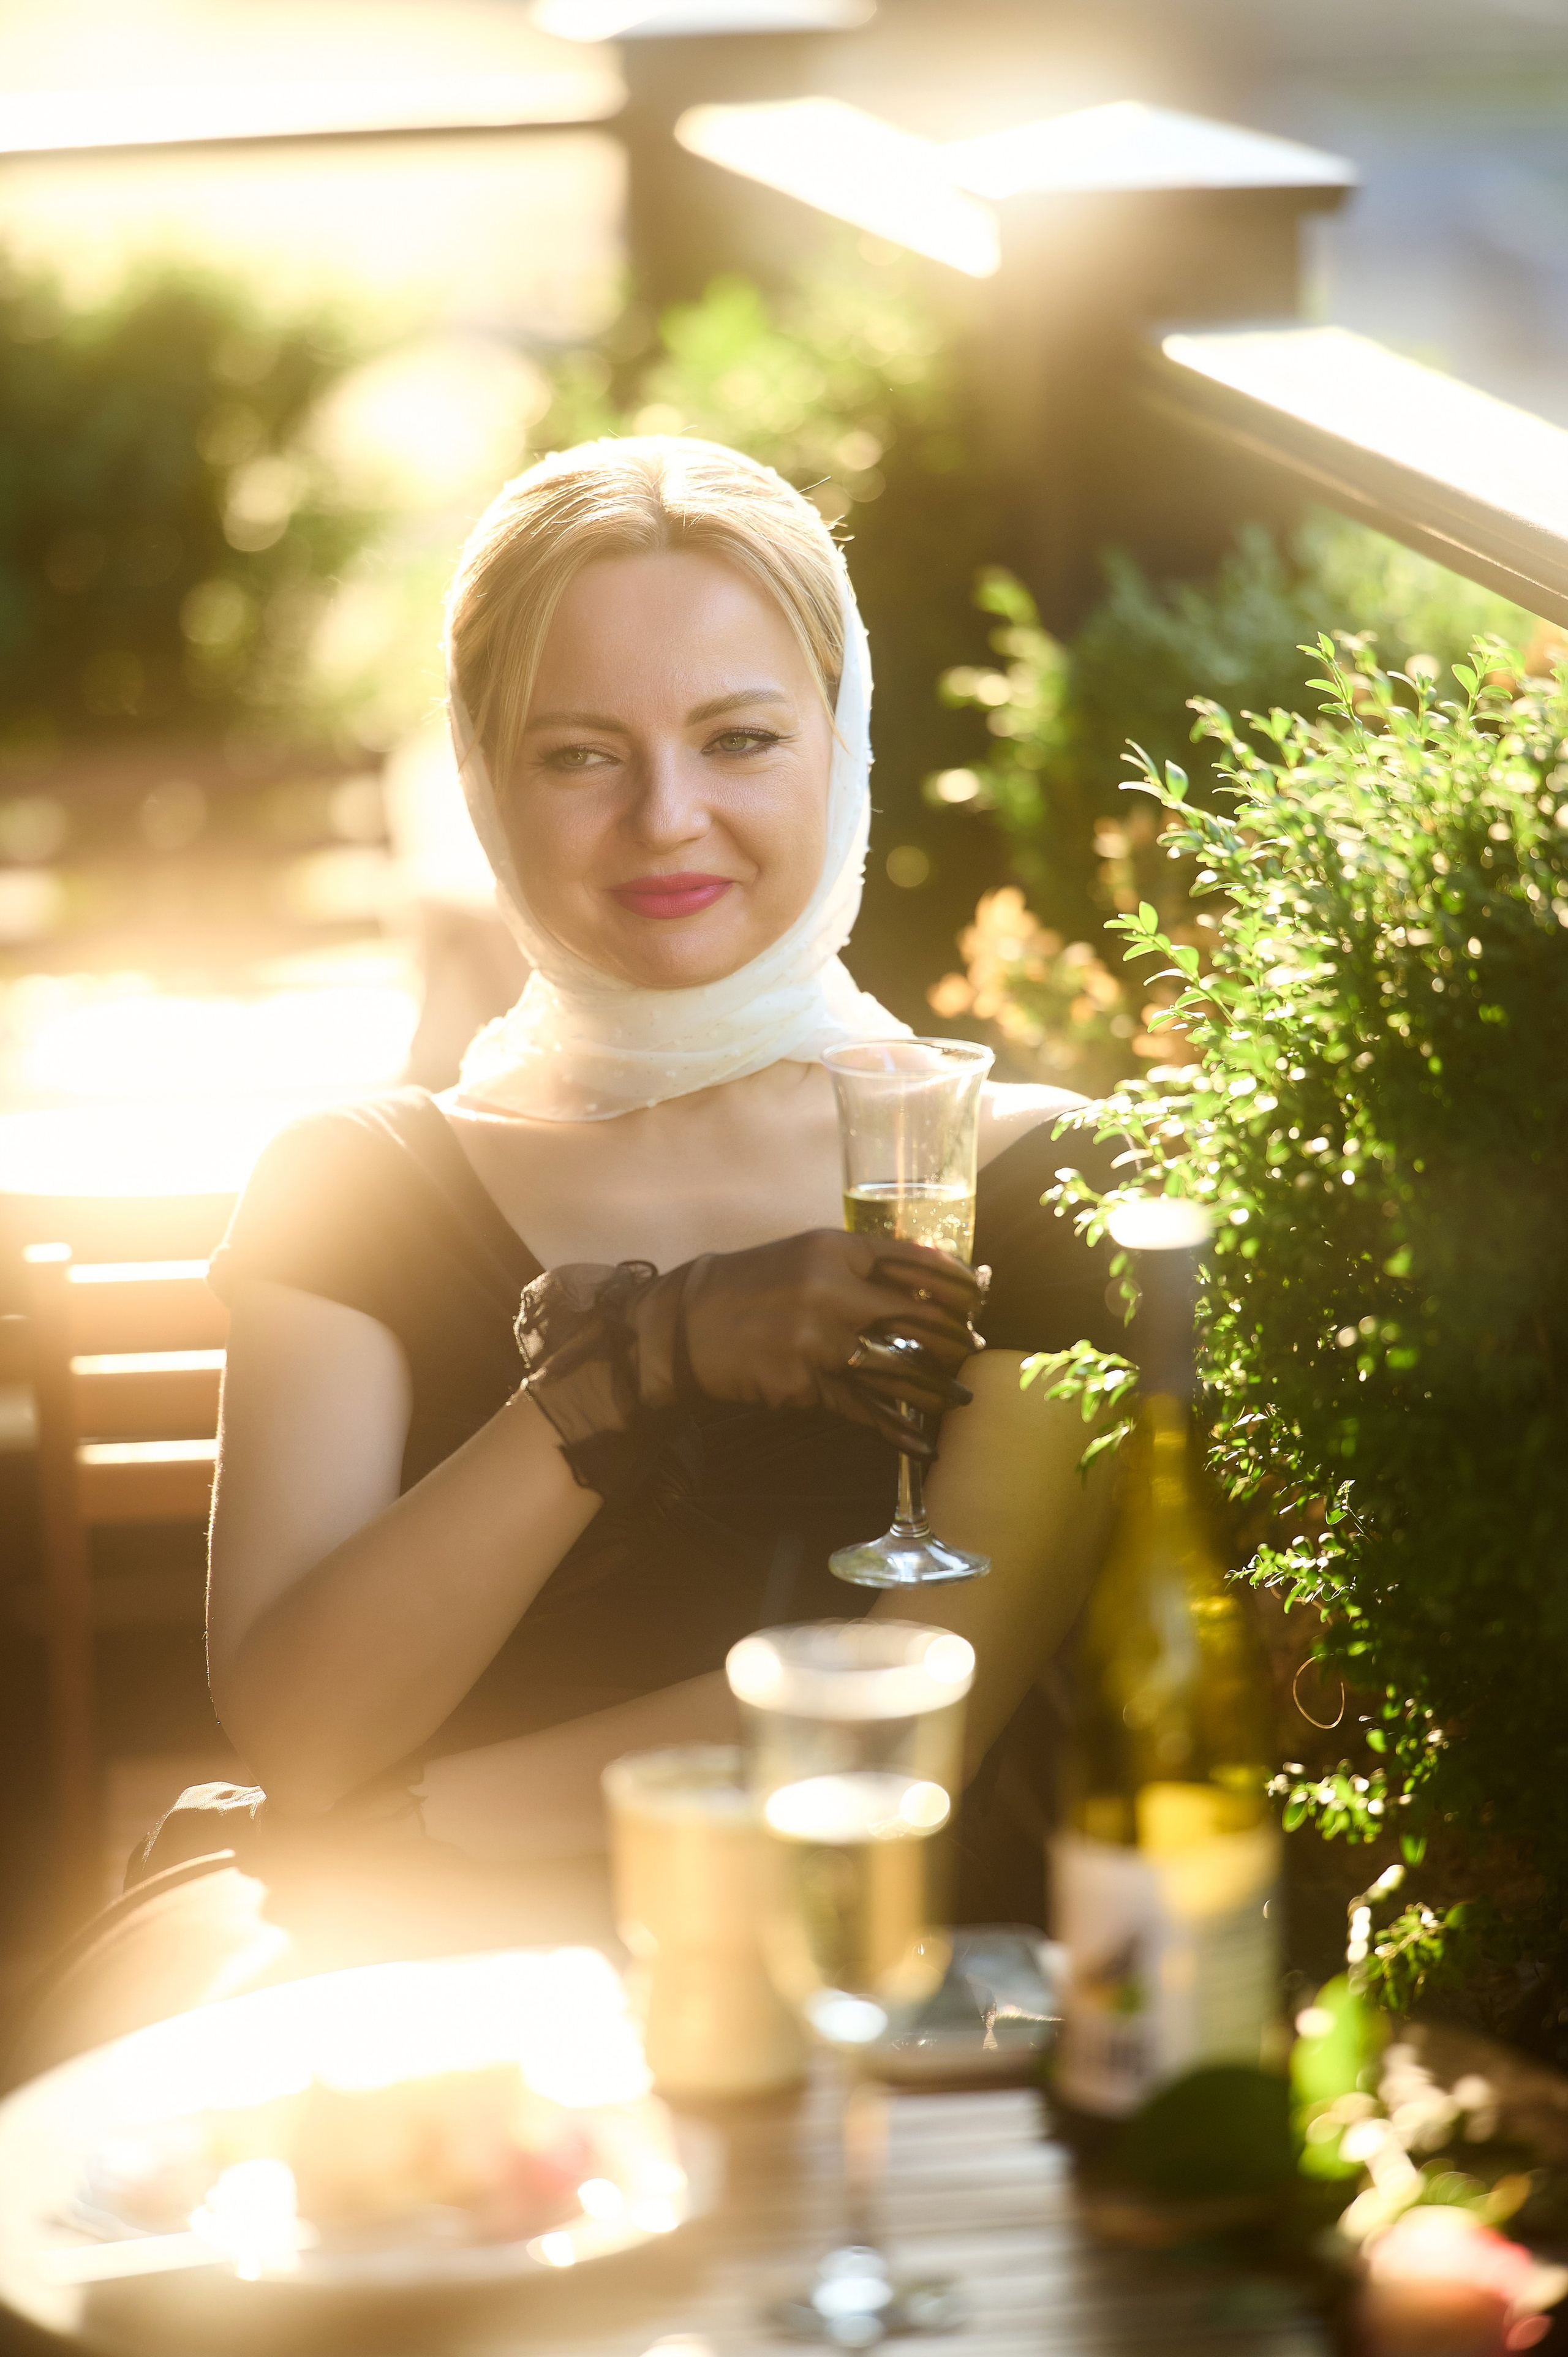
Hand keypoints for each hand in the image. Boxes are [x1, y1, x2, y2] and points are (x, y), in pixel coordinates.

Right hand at [656, 1229, 982, 1457]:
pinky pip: (862, 1408)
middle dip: (952, 1339)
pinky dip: (895, 1428)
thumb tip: (928, 1280)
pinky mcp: (803, 1383)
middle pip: (915, 1318)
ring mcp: (817, 1341)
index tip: (977, 1297)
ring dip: (934, 1388)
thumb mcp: (807, 1255)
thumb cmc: (754, 1285)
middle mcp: (830, 1291)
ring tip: (956, 1398)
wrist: (687, 1324)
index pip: (913, 1262)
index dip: (953, 1283)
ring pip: (896, 1368)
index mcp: (834, 1250)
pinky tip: (920, 1441)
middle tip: (971, 1350)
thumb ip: (862, 1264)